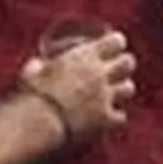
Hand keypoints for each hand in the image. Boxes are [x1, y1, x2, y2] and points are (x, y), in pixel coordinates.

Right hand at [21, 28, 136, 147]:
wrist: (39, 122)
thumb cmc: (32, 94)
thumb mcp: (33, 71)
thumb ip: (40, 65)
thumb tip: (37, 65)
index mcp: (85, 56)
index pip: (116, 41)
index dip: (116, 43)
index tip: (113, 47)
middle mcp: (100, 74)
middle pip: (129, 62)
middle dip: (124, 66)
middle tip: (116, 71)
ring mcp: (105, 96)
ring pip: (129, 88)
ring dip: (122, 91)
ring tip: (113, 94)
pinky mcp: (105, 119)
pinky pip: (121, 117)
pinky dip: (115, 118)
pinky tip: (108, 119)